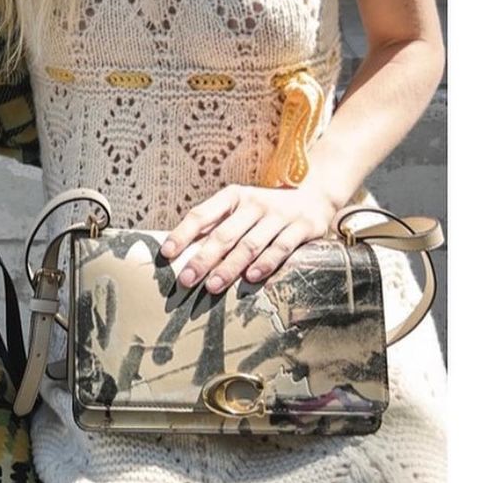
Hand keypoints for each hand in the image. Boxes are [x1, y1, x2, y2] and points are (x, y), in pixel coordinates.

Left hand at [159, 182, 340, 293]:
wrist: (315, 196)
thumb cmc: (266, 210)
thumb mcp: (240, 209)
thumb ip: (216, 226)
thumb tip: (181, 253)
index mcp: (234, 196)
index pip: (202, 214)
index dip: (183, 234)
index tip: (166, 254)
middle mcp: (255, 203)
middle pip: (224, 234)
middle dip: (203, 258)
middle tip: (186, 279)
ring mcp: (279, 215)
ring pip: (250, 244)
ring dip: (230, 266)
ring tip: (213, 286)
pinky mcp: (303, 227)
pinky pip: (281, 247)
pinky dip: (266, 263)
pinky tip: (251, 278)